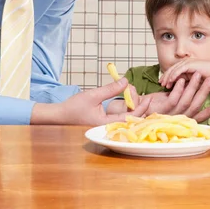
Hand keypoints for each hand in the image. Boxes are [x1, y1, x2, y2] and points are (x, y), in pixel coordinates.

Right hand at [32, 78, 150, 125]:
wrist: (60, 116)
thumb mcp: (93, 95)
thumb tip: (126, 81)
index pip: (130, 118)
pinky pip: (121, 117)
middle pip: (131, 119)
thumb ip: (110, 89)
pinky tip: (127, 98)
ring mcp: (108, 126)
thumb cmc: (73, 107)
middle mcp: (109, 128)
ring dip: (132, 106)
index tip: (149, 98)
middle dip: (138, 105)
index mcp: (107, 124)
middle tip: (138, 91)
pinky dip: (126, 108)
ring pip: (127, 118)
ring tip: (132, 92)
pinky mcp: (106, 123)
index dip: (142, 108)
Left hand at [143, 73, 209, 122]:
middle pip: (195, 106)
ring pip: (186, 101)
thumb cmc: (151, 106)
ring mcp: (170, 115)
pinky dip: (178, 89)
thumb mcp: (169, 102)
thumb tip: (197, 98)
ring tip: (200, 75)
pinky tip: (182, 80)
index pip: (199, 116)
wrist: (132, 110)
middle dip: (204, 92)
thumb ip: (180, 98)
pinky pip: (173, 99)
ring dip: (193, 87)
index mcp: (181, 118)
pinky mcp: (161, 111)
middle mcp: (178, 118)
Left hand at [159, 59, 209, 88]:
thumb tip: (176, 88)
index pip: (174, 70)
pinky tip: (170, 81)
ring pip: (174, 69)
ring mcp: (188, 62)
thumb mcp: (192, 81)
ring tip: (164, 84)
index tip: (162, 83)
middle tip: (160, 83)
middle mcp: (186, 62)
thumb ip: (184, 82)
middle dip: (166, 76)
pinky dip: (174, 75)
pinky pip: (179, 70)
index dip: (167, 76)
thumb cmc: (205, 79)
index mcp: (186, 65)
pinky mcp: (190, 64)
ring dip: (168, 77)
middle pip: (172, 68)